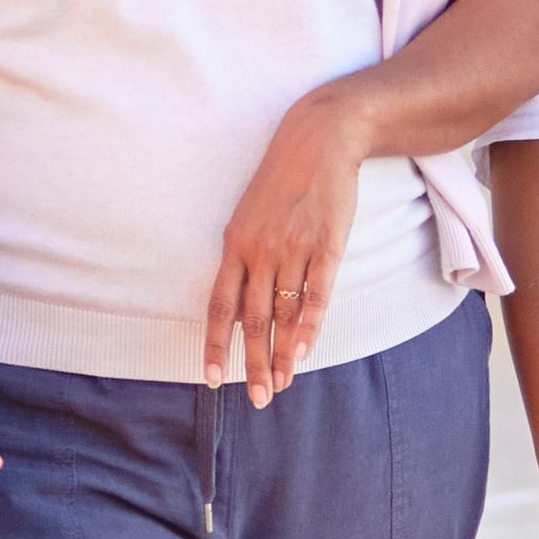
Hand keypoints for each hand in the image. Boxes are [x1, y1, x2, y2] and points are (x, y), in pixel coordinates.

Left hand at [204, 88, 370, 398]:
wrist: (319, 139)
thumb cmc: (282, 180)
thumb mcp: (249, 216)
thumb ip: (243, 259)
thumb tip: (238, 306)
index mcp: (234, 245)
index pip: (218, 306)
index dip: (214, 344)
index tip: (212, 378)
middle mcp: (260, 251)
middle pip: (252, 320)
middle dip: (252, 364)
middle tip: (256, 399)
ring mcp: (294, 249)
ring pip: (284, 315)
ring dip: (282, 355)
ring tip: (280, 385)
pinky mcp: (326, 245)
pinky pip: (316, 294)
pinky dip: (309, 326)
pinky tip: (305, 352)